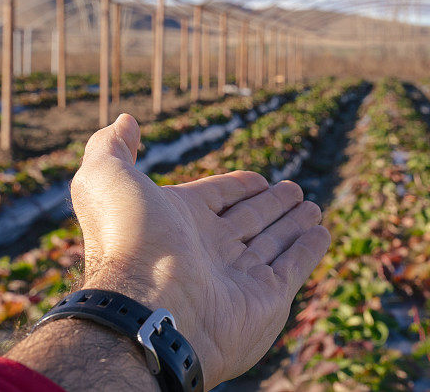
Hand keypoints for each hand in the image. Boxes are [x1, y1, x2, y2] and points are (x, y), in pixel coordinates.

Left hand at [65, 114, 329, 388]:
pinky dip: (310, 249)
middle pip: (249, 219)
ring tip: (312, 206)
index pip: (217, 197)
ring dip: (294, 223)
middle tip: (293, 190)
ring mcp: (239, 276)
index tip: (258, 179)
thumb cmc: (130, 240)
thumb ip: (112, 146)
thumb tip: (125, 121)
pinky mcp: (268, 298)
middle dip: (272, 204)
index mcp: (179, 221)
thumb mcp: (108, 179)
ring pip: (274, 241)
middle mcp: (209, 250)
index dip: (237, 186)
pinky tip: (321, 232)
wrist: (149, 308)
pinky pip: (295, 266)